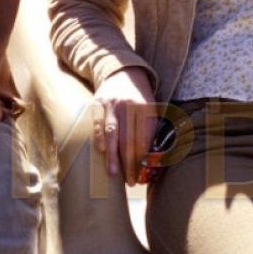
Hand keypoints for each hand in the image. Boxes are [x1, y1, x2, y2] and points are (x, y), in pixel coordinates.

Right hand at [92, 67, 159, 185]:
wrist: (123, 72)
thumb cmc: (140, 98)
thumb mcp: (152, 109)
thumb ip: (152, 131)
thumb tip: (154, 160)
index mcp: (146, 108)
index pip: (144, 138)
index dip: (143, 159)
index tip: (141, 176)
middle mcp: (129, 105)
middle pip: (129, 138)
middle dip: (129, 162)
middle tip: (129, 181)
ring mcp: (112, 104)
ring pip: (112, 132)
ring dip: (112, 154)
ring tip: (114, 173)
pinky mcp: (98, 102)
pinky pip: (97, 123)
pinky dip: (99, 137)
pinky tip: (102, 151)